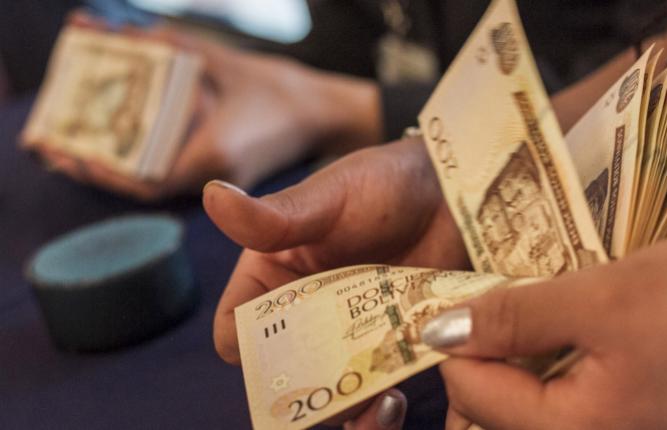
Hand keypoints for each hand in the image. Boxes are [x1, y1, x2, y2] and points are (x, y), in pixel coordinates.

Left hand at [38, 12, 381, 200]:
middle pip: (141, 182)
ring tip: (80, 136)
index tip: (69, 154)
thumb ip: (174, 46)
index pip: (146, 181)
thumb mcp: (227, 62)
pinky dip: (144, 153)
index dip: (104, 172)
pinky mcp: (219, 171)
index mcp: (215, 155)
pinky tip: (125, 133)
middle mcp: (212, 175)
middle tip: (56, 142)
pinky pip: (172, 169)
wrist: (325, 115)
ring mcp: (217, 179)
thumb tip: (123, 32)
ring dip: (117, 159)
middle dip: (97, 165)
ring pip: (154, 177)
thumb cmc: (284, 93)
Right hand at [203, 137, 466, 425]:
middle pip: (283, 372)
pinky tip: (396, 400)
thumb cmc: (382, 183)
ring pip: (328, 391)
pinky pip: (375, 389)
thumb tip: (211, 194)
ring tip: (375, 405)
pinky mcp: (388, 346)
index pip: (238, 330)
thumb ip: (273, 216)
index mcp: (272, 276)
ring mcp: (347, 333)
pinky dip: (380, 405)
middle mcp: (304, 311)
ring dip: (344, 409)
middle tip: (335, 391)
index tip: (282, 358)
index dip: (249, 351)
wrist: (453, 191)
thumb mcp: (327, 199)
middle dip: (302, 393)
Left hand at [426, 236, 666, 428]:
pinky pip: (565, 401)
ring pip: (528, 406)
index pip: (471, 394)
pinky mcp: (628, 421)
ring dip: (518, 355)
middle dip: (485, 352)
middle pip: (493, 412)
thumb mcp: (606, 298)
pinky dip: (552, 362)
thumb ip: (516, 318)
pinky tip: (567, 325)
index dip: (457, 338)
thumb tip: (438, 332)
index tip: (463, 291)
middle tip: (497, 298)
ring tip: (534, 308)